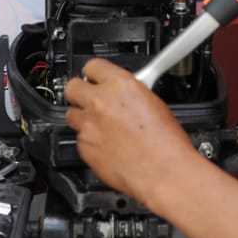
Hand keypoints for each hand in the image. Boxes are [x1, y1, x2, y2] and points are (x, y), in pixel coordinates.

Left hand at [65, 59, 199, 205]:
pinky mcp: (84, 147)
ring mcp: (88, 125)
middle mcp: (99, 102)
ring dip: (83, 117)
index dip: (95, 73)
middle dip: (80, 92)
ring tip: (101, 125)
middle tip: (91, 98)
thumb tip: (122, 91)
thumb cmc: (166, 142)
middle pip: (72, 86)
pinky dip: (90, 141)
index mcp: (120, 85)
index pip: (93, 65)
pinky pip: (78, 138)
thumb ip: (130, 92)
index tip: (96, 78)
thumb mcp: (154, 102)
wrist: (163, 172)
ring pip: (71, 113)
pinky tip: (106, 145)